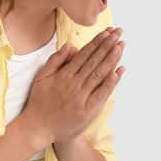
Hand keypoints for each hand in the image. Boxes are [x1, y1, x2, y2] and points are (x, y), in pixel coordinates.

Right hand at [21, 27, 124, 145]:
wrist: (39, 128)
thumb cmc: (39, 102)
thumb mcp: (42, 77)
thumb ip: (56, 60)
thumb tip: (71, 45)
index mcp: (63, 75)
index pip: (84, 55)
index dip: (97, 43)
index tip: (107, 33)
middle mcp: (73, 84)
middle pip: (94, 61)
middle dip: (108, 46)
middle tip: (119, 33)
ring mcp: (81, 97)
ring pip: (99, 74)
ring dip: (112, 59)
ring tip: (121, 46)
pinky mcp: (87, 111)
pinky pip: (101, 94)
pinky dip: (110, 83)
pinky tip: (119, 71)